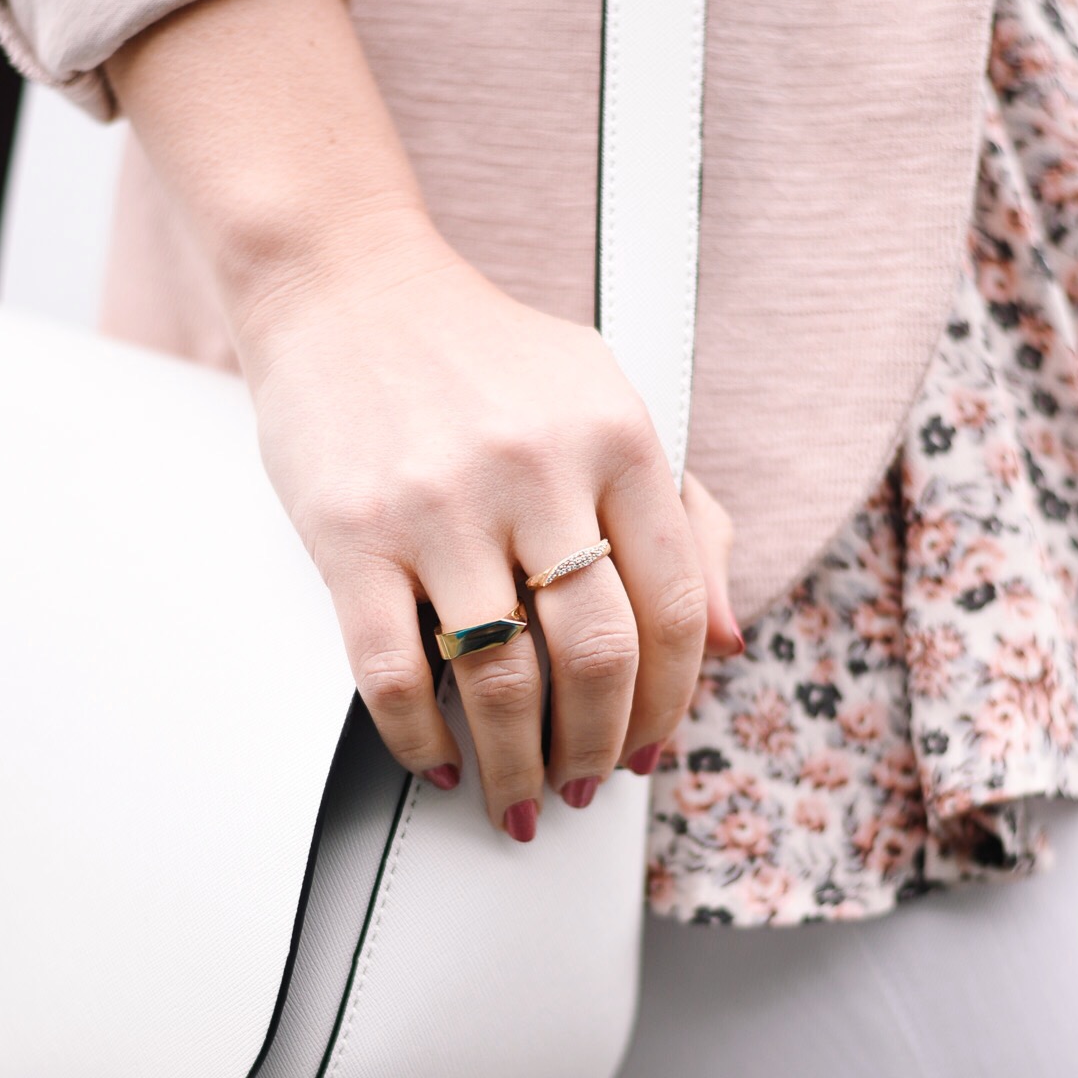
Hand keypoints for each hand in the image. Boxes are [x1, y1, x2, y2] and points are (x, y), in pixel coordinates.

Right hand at [237, 220, 724, 838]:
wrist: (345, 283)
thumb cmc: (480, 353)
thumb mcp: (607, 400)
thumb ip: (683, 514)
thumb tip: (731, 640)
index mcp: (616, 435)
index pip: (676, 607)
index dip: (673, 701)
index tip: (655, 746)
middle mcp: (537, 468)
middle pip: (598, 658)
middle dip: (600, 748)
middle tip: (586, 783)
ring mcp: (440, 503)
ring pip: (501, 682)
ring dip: (516, 765)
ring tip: (519, 794)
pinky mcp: (352, 532)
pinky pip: (394, 674)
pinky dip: (420, 742)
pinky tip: (436, 761)